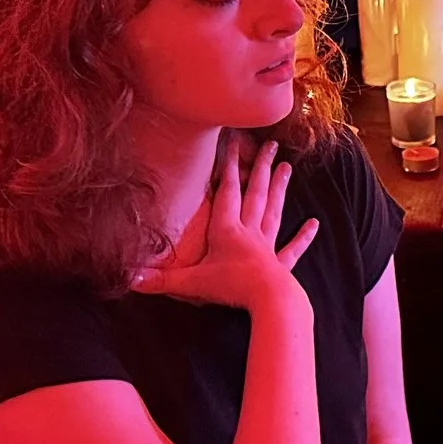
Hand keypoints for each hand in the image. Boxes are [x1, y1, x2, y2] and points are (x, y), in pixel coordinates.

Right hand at [131, 140, 319, 313]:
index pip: (227, 192)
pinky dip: (303, 236)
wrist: (268, 301)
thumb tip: (128, 277)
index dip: (227, 166)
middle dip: (260, 168)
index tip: (232, 141)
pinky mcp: (281, 266)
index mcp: (227, 230)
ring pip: (274, 211)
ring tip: (287, 168)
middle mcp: (250, 232)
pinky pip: (293, 248)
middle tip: (271, 145)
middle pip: (256, 194)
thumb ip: (160, 279)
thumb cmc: (231, 288)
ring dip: (280, 189)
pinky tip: (314, 224)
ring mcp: (268, 247)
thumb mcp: (190, 283)